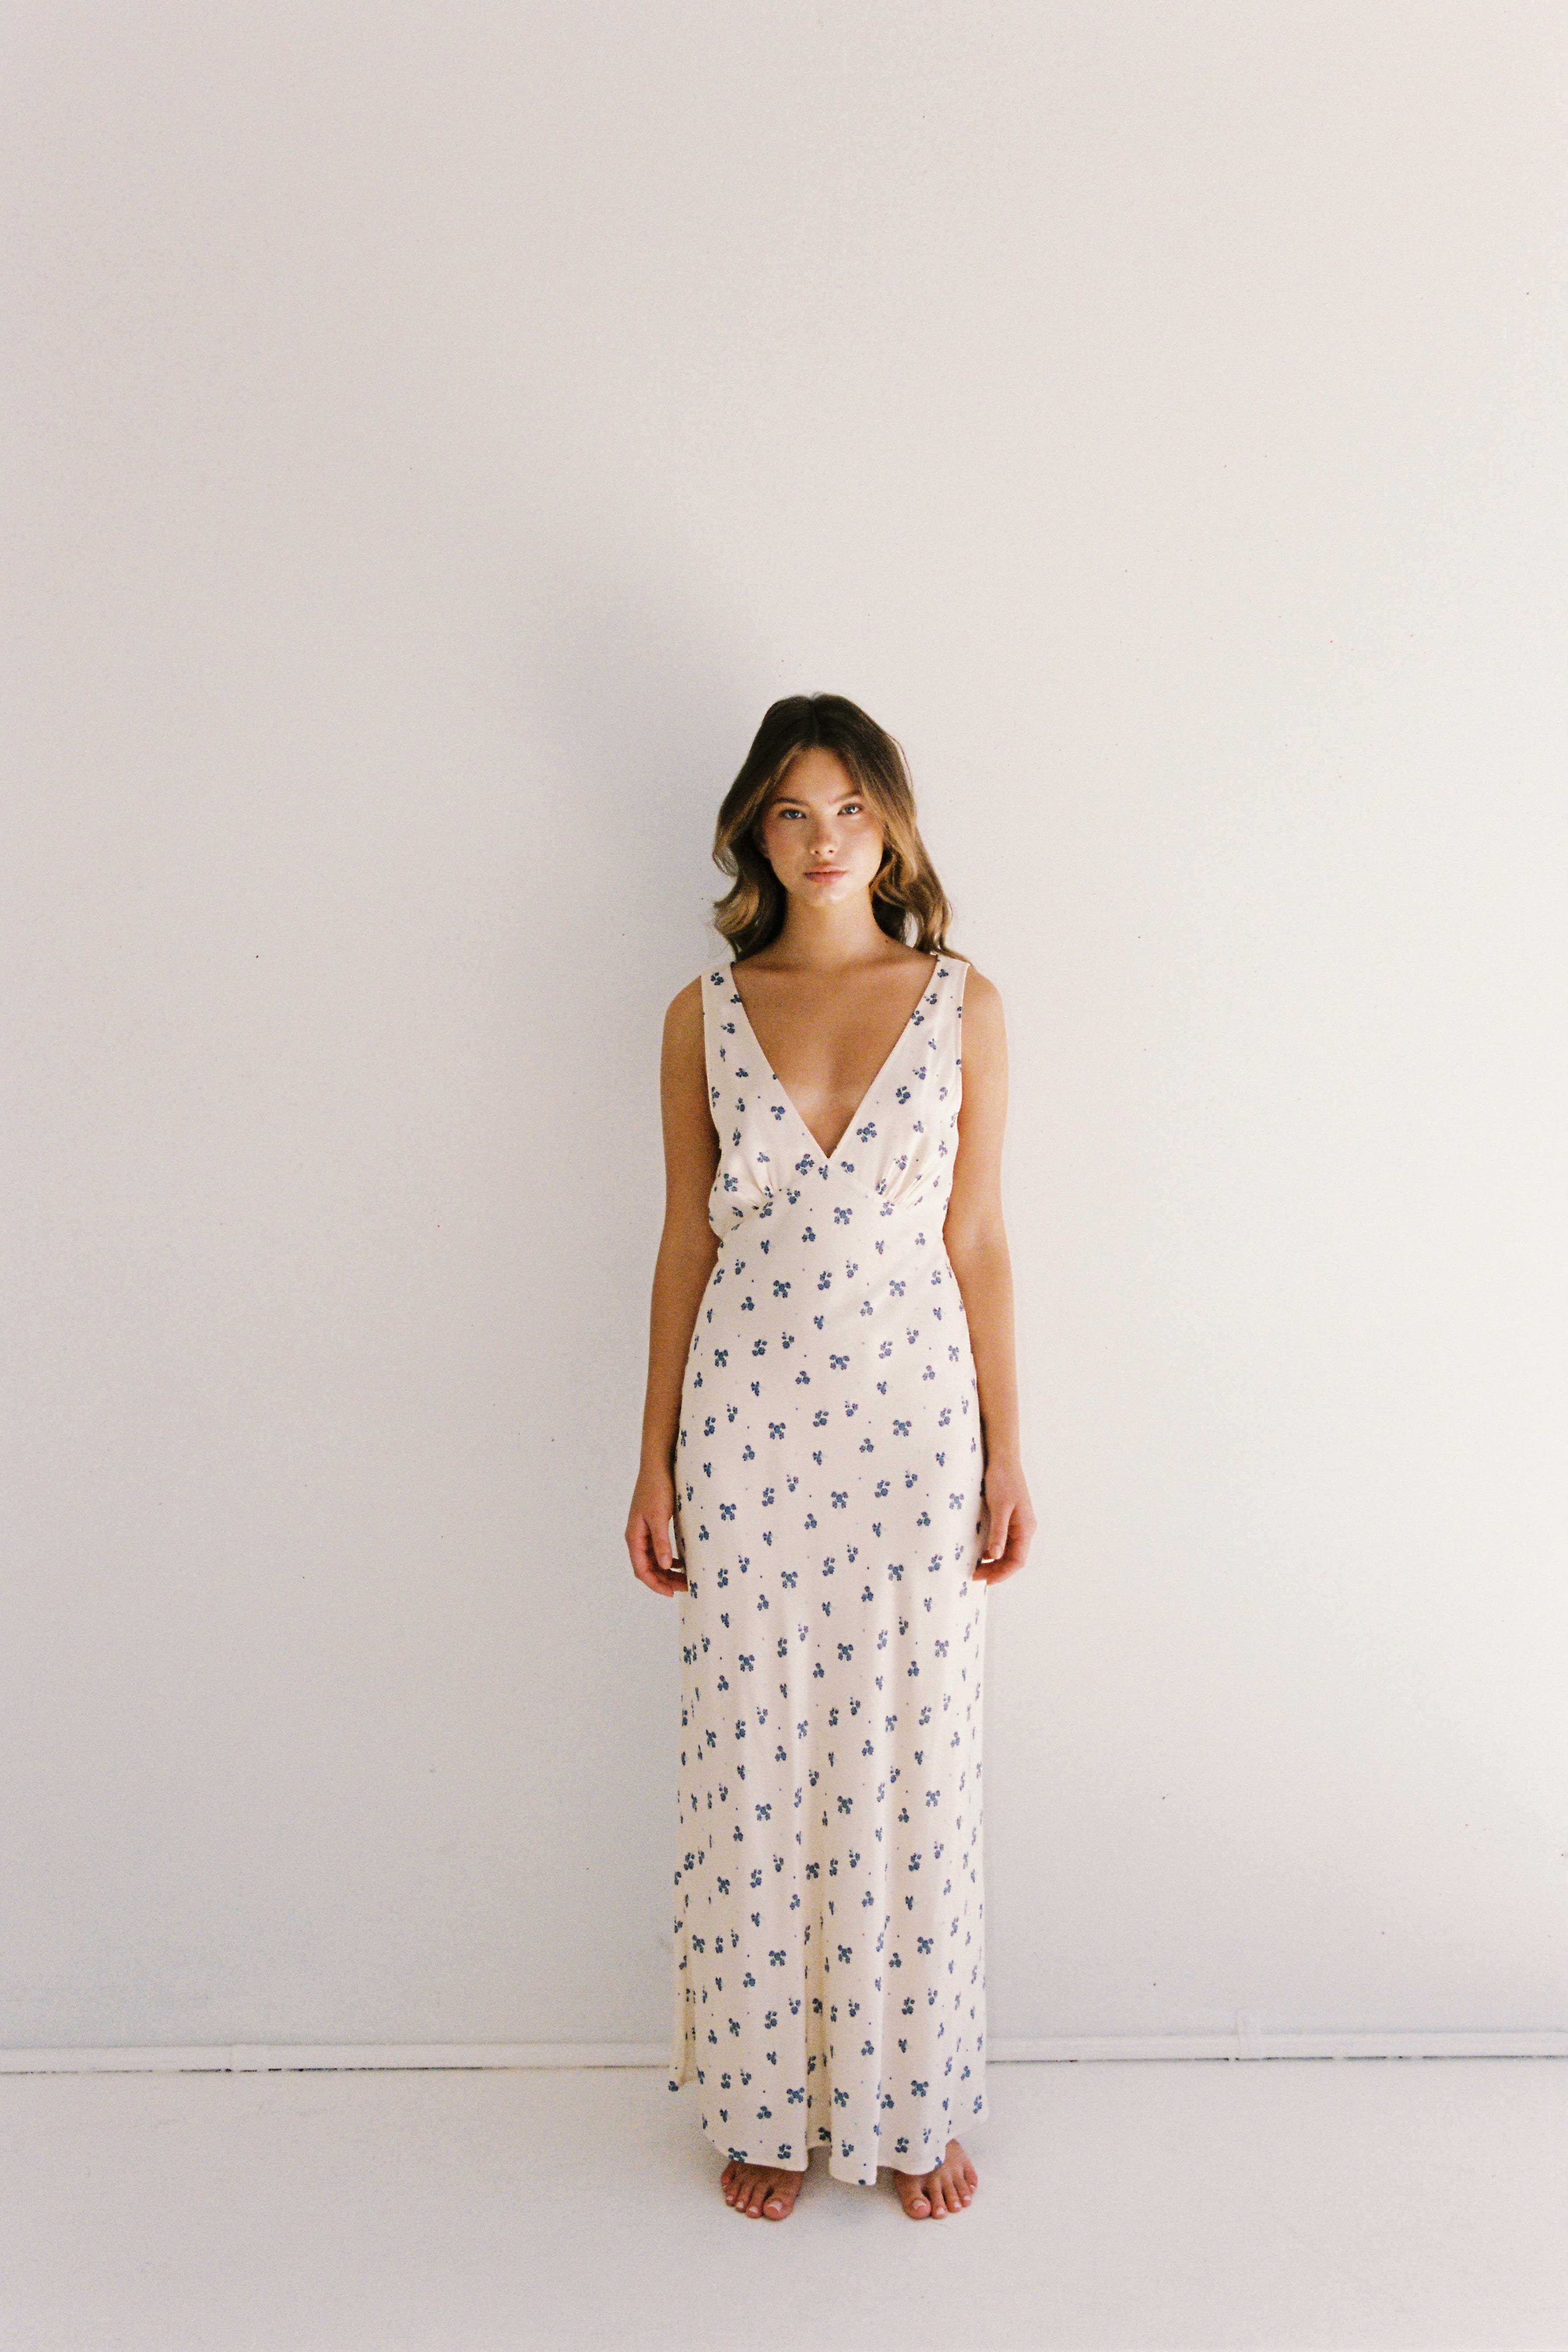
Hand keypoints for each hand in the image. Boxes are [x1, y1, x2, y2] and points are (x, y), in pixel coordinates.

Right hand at [627, 1462, 687, 1594]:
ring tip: (686, 1578)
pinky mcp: (653, 1524)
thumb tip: (665, 1565)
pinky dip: (669, 1558)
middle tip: (685, 1587)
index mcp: (634, 1537)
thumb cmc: (656, 1488)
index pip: (641, 1570)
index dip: (655, 1584)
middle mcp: (637, 1536)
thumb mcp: (659, 1516)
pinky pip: (659, 1549)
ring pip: (654, 1559)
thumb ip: (661, 1542)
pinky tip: (682, 1561)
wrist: (658, 1465)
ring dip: (668, 1571)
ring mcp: (645, 1531)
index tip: (671, 1593)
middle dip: (664, 1580)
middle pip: (648, 1567)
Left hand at [973, 1455, 1033, 1584]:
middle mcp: (1025, 1528)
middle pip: (1013, 1558)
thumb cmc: (1002, 1480)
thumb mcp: (999, 1507)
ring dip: (995, 1561)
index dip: (1002, 1573)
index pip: (1017, 1560)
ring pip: (1009, 1551)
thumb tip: (995, 1556)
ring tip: (977, 1567)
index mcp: (1025, 1528)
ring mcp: (1019, 1523)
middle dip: (996, 1570)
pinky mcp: (1011, 1518)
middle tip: (975, 1575)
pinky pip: (1005, 1540)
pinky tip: (982, 1552)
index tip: (985, 1580)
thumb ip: (998, 1532)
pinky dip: (995, 1549)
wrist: (1003, 1459)